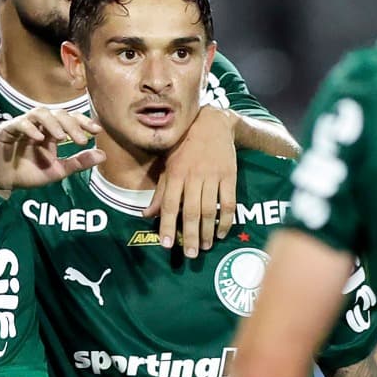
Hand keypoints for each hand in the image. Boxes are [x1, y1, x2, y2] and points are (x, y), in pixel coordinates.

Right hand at [0, 108, 102, 194]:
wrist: (2, 183)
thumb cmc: (28, 174)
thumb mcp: (57, 170)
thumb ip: (78, 162)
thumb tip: (103, 155)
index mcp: (51, 132)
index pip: (70, 119)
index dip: (83, 122)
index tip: (97, 131)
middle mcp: (38, 125)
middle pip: (57, 113)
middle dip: (71, 124)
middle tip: (82, 140)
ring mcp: (22, 125)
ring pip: (39, 113)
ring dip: (52, 123)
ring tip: (61, 136)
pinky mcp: (7, 130)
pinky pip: (19, 123)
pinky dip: (29, 128)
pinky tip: (39, 138)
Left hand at [146, 104, 237, 257]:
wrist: (213, 122)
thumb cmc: (185, 145)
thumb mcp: (168, 165)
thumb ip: (160, 191)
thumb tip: (146, 214)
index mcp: (176, 174)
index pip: (170, 205)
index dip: (167, 226)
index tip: (167, 245)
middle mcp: (193, 176)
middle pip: (191, 211)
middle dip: (190, 235)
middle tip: (190, 254)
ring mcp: (213, 176)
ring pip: (210, 209)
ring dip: (207, 231)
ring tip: (205, 247)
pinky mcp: (229, 176)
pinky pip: (228, 202)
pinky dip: (226, 220)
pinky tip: (221, 232)